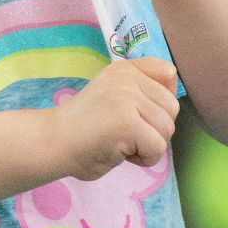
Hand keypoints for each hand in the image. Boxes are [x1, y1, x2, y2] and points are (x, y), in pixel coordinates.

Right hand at [52, 57, 179, 180]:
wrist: (54, 140)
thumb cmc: (87, 125)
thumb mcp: (115, 94)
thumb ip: (141, 89)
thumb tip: (174, 91)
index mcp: (124, 68)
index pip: (168, 72)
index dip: (161, 99)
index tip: (139, 112)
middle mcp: (126, 77)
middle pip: (172, 108)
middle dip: (155, 128)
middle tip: (126, 133)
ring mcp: (126, 97)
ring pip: (167, 129)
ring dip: (148, 145)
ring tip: (122, 142)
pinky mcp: (127, 122)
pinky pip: (158, 148)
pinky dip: (144, 159)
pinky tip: (121, 153)